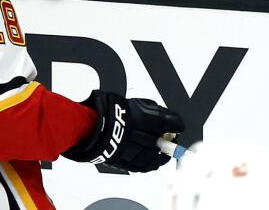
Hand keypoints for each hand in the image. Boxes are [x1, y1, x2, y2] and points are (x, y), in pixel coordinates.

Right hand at [62, 90, 184, 172]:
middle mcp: (144, 136)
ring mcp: (135, 150)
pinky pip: (143, 166)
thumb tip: (163, 116)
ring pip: (156, 157)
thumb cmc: (110, 110)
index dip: (177, 124)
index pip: (174, 123)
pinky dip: (149, 164)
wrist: (90, 126)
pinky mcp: (126, 161)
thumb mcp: (136, 103)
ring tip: (163, 153)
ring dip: (162, 156)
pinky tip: (152, 161)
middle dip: (170, 141)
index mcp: (148, 118)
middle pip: (167, 143)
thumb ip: (151, 110)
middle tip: (171, 139)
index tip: (178, 126)